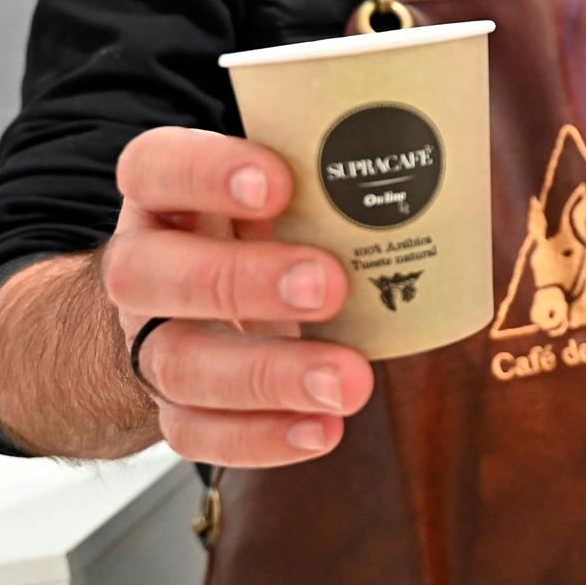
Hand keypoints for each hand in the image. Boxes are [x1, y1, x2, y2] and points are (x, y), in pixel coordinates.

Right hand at [101, 127, 374, 467]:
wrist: (197, 298)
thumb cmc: (263, 224)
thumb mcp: (280, 180)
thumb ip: (330, 168)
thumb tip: (442, 147)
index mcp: (162, 194)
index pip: (156, 168)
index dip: (205, 173)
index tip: (279, 181)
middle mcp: (143, 265)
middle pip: (153, 275)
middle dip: (242, 282)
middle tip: (329, 284)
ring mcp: (148, 340)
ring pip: (178, 363)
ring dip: (266, 375)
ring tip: (346, 381)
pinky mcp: (171, 404)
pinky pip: (196, 432)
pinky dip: (260, 437)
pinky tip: (322, 429)